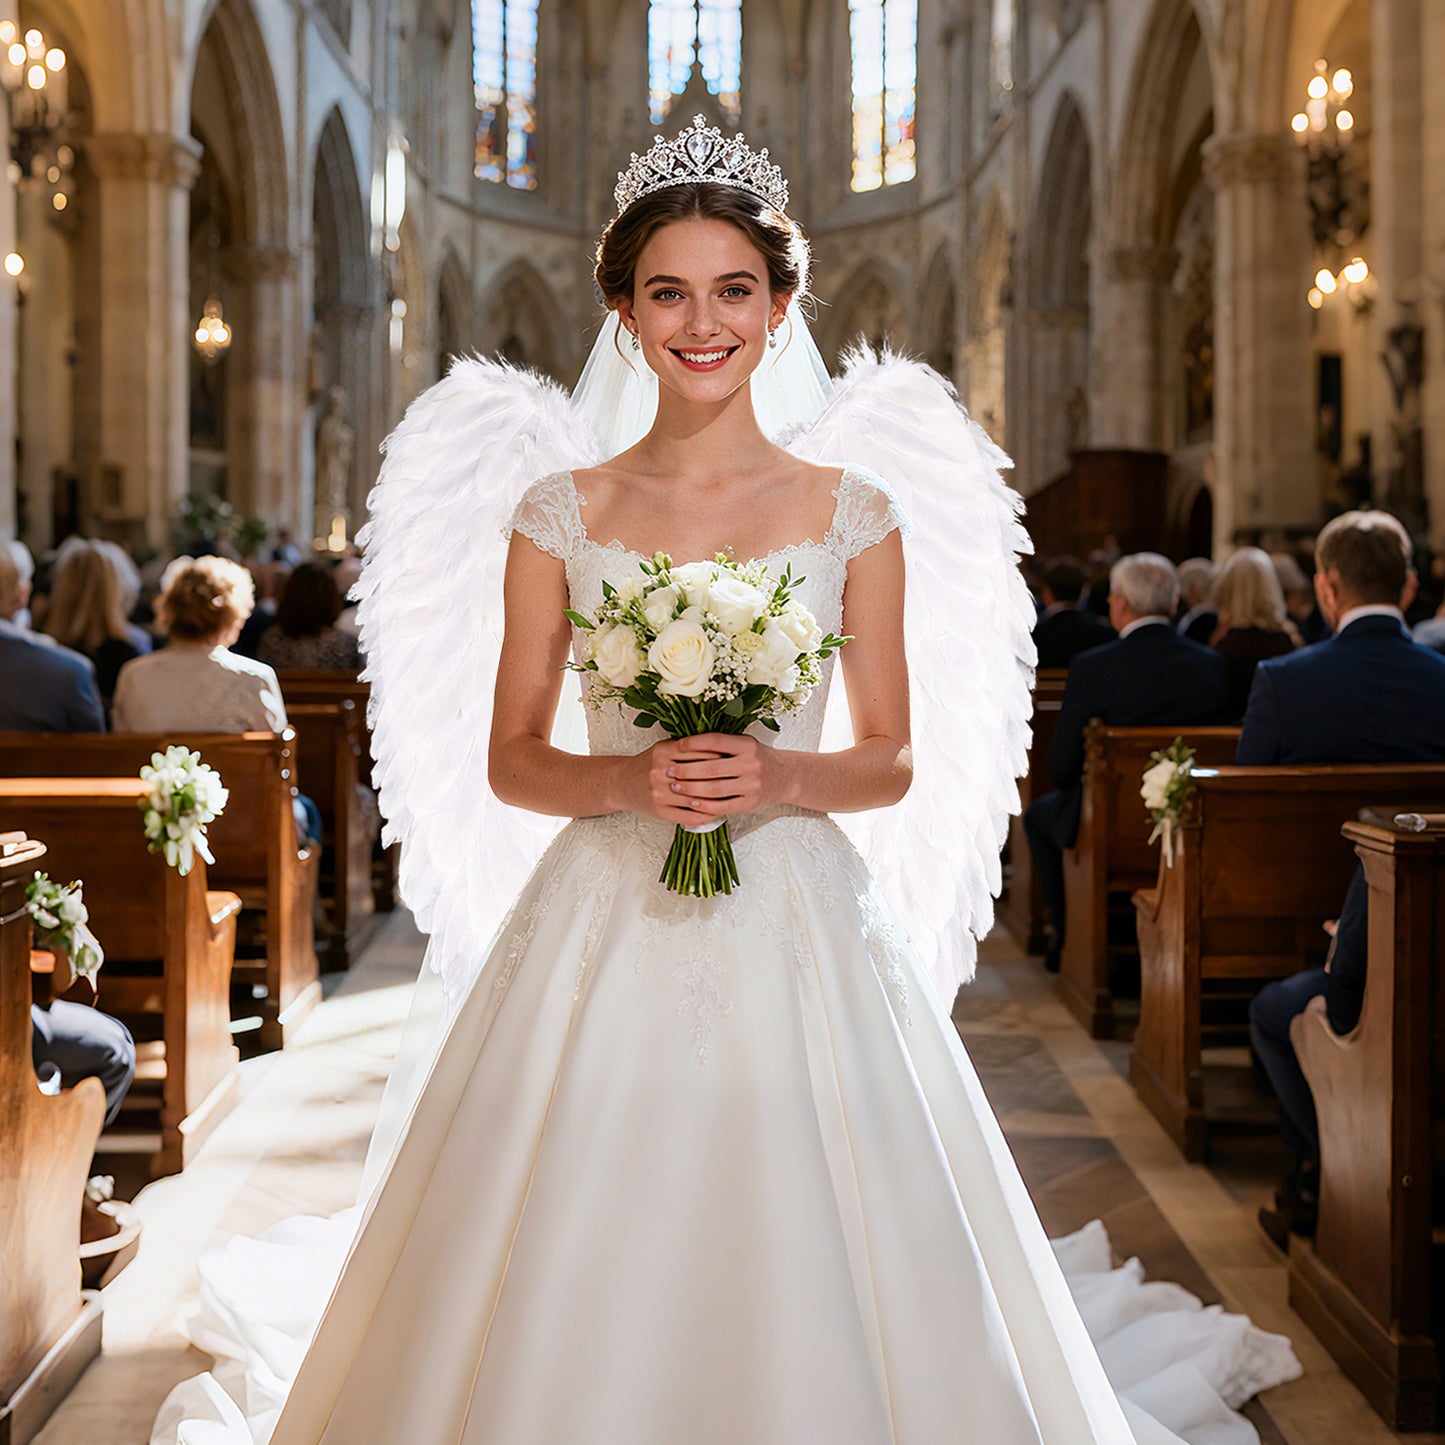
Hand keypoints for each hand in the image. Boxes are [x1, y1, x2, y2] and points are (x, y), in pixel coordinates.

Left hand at [637, 733, 785, 825]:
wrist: (787, 777)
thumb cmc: (759, 758)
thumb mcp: (745, 744)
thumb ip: (722, 744)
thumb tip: (687, 742)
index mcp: (747, 745)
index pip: (716, 742)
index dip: (694, 743)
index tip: (676, 746)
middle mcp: (751, 764)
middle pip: (711, 768)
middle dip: (686, 770)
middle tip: (668, 771)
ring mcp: (752, 785)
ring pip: (715, 789)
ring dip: (691, 789)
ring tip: (675, 786)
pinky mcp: (750, 803)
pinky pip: (723, 806)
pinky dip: (705, 806)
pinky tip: (691, 803)